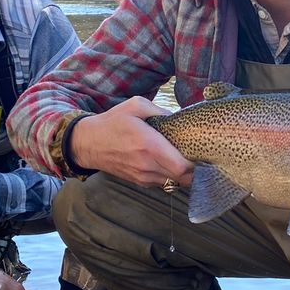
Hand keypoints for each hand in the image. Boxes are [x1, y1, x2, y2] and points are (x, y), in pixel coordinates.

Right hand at [70, 97, 193, 188]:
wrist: (88, 143)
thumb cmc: (113, 122)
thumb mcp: (136, 106)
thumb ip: (161, 111)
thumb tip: (179, 119)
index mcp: (150, 145)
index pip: (183, 167)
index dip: (197, 163)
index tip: (201, 152)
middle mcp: (148, 165)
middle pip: (184, 179)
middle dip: (194, 170)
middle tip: (197, 155)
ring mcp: (143, 177)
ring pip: (174, 183)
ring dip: (182, 174)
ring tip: (181, 157)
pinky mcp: (139, 182)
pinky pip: (163, 183)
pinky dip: (169, 175)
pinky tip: (166, 162)